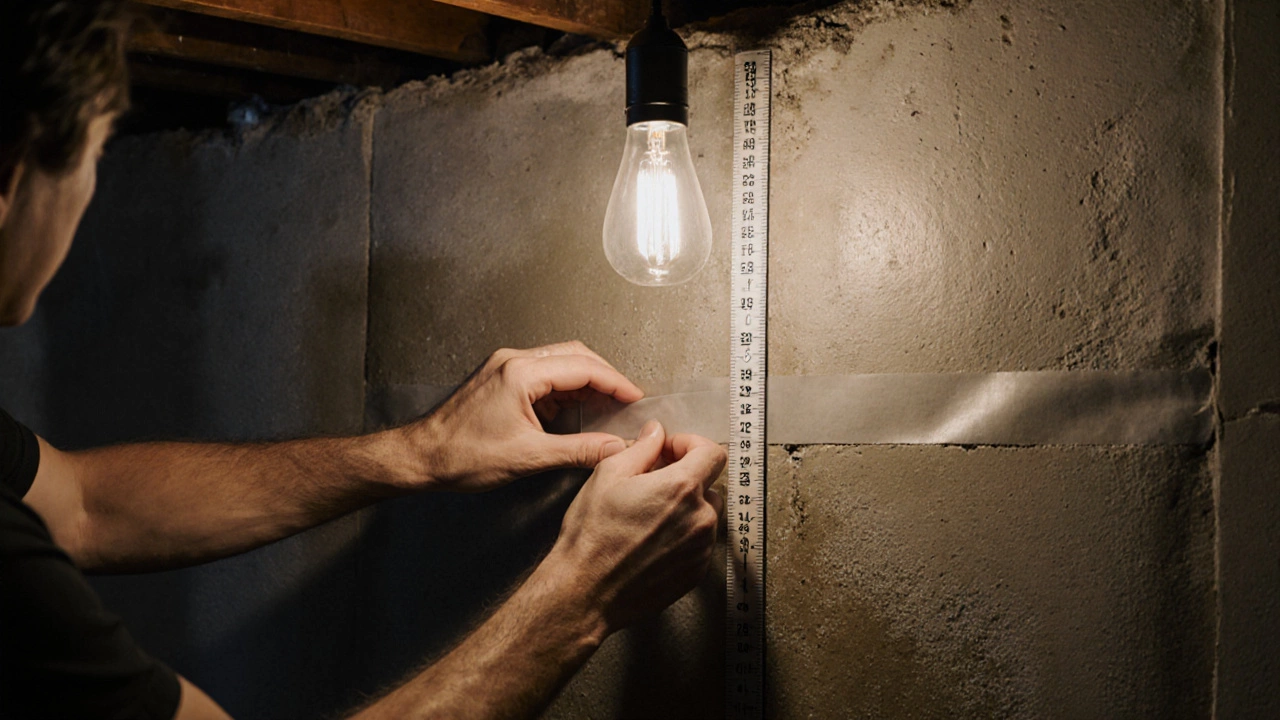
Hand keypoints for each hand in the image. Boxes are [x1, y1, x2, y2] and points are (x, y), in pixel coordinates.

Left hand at [409, 342, 643, 491]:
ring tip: (608, 405)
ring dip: (586, 381)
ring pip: (560, 362)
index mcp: (520, 373)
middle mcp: (513, 361)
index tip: (636, 397)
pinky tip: (577, 409)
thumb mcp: (528, 457)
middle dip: (605, 376)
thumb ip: (578, 450)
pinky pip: (544, 374)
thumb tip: (615, 449)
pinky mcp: (501, 379)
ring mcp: (505, 367)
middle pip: (574, 355)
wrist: (420, 457)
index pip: (583, 367)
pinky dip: (566, 388)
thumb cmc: (460, 455)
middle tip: (627, 399)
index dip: (616, 382)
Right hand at [546, 420, 726, 632]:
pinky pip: (699, 543)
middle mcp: (699, 519)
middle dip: (685, 477)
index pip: (712, 453)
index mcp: (681, 488)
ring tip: (650, 515)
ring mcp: (701, 548)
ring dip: (685, 508)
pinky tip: (652, 539)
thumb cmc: (592, 537)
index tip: (671, 451)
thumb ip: (641, 448)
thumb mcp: (607, 476)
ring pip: (705, 515)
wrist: (587, 592)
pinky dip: (683, 535)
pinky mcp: (696, 572)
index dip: (690, 445)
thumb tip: (656, 432)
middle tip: (653, 483)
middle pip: (709, 484)